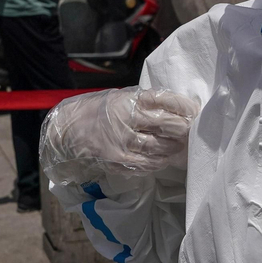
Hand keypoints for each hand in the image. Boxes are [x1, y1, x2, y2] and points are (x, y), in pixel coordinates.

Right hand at [41, 88, 201, 185]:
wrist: (67, 131)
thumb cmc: (99, 111)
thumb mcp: (120, 99)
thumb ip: (144, 104)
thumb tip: (176, 112)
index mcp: (128, 100)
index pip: (164, 100)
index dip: (183, 106)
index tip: (194, 110)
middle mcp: (126, 119)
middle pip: (167, 125)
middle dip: (183, 129)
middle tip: (192, 132)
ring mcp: (122, 142)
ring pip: (159, 147)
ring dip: (173, 148)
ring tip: (180, 146)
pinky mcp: (118, 160)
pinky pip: (147, 164)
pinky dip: (158, 162)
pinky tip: (163, 159)